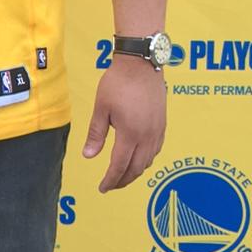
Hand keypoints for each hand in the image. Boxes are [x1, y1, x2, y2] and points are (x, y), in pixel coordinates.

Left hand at [82, 58, 165, 191]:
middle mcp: (147, 136)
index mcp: (130, 134)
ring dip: (135, 172)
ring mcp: (158, 131)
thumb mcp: (101, 108)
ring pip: (148, 161)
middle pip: (136, 168)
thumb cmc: (118, 83)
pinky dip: (146, 160)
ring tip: (122, 175)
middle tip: (110, 185)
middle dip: (122, 181)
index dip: (110, 180)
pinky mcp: (163, 124)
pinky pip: (156, 150)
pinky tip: (138, 159)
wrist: (141, 63)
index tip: (102, 188)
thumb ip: (96, 134)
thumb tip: (89, 156)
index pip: (120, 166)